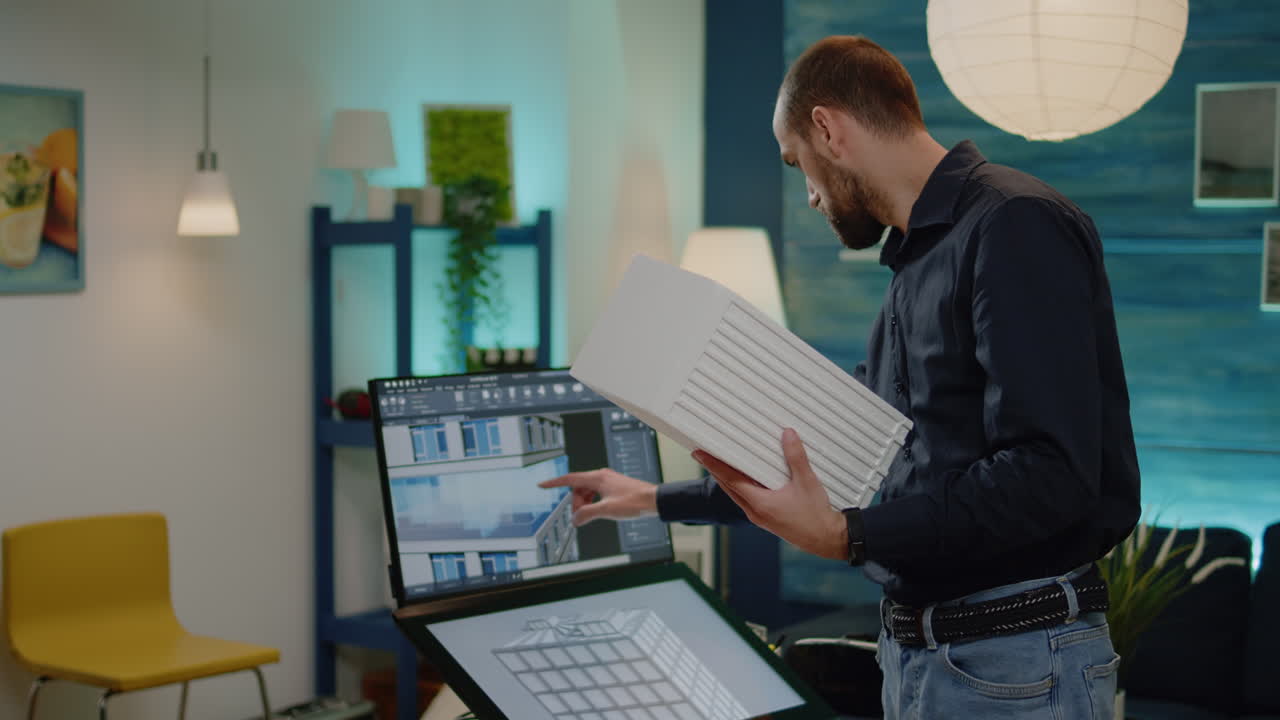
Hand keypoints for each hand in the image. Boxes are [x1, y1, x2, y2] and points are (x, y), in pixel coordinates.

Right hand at [538, 469, 658, 525]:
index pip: (570, 479)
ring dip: (585, 504)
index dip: (554, 483)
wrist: (655, 501)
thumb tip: (575, 519)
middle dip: (576, 503)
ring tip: (590, 516)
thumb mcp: (607, 510)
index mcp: (598, 478)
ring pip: (587, 492)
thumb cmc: (634, 502)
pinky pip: (596, 494)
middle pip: (578, 489)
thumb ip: (587, 514)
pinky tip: (599, 512)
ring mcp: (609, 481)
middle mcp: (602, 476)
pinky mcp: (614, 488)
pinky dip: (593, 503)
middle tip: (581, 517)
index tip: (542, 485)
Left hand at [694, 428, 847, 561]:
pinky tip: (744, 480)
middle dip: (715, 470)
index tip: (700, 454)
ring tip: (718, 464)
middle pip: (728, 487)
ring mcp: (760, 517)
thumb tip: (788, 434)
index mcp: (760, 503)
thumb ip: (795, 456)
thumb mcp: (806, 481)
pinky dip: (740, 487)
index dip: (714, 465)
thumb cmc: (816, 515)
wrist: (826, 539)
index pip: (730, 480)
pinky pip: (746, 500)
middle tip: (703, 455)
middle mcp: (755, 512)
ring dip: (727, 479)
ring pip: (736, 495)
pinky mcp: (767, 519)